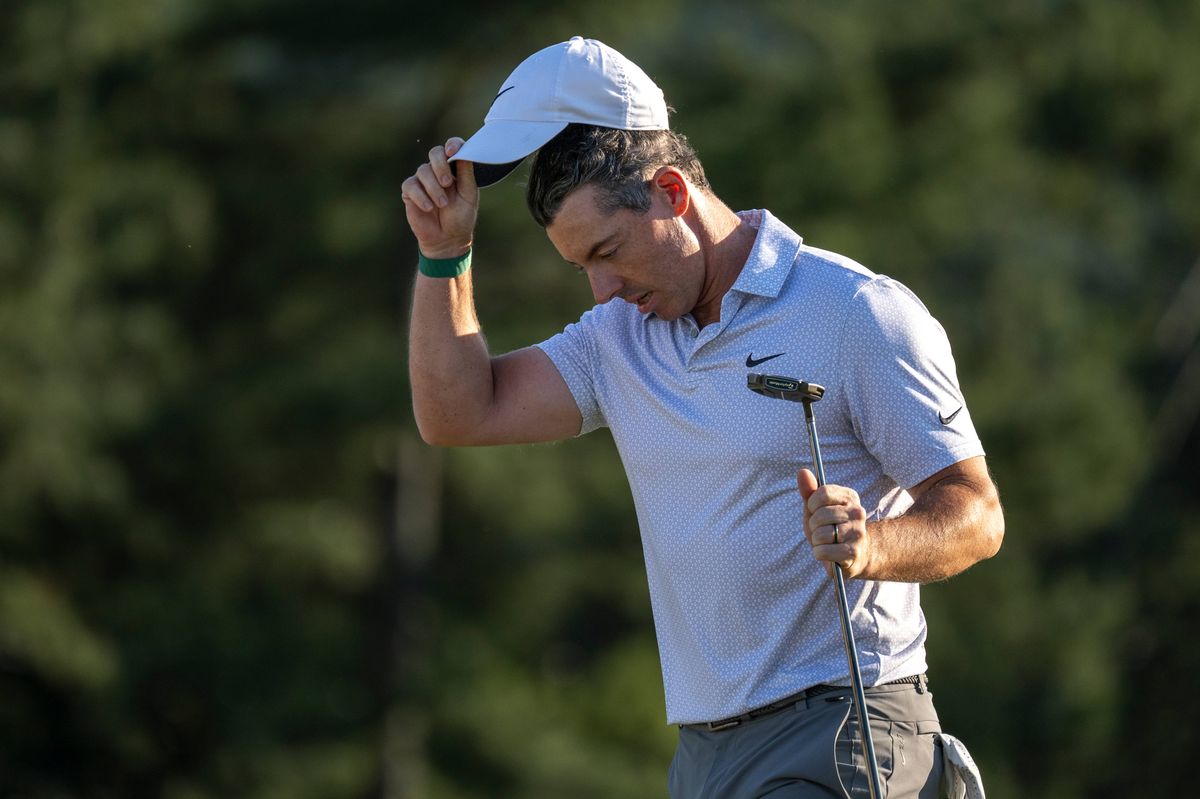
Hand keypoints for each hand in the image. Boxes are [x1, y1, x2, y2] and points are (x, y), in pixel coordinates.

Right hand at [401, 137, 477, 258]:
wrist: (447, 239)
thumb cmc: (461, 217)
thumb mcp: (468, 196)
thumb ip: (466, 175)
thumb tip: (464, 153)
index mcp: (455, 168)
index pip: (452, 147)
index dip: (452, 144)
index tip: (453, 151)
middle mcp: (438, 170)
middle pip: (435, 153)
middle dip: (440, 166)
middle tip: (447, 184)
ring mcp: (423, 180)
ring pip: (423, 170)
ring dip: (433, 188)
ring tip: (442, 204)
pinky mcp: (410, 191)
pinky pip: (411, 185)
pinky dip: (420, 196)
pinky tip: (428, 208)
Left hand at [797, 469, 872, 578]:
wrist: (852, 556)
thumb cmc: (830, 528)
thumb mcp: (816, 508)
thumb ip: (809, 491)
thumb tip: (802, 471)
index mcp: (850, 497)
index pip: (823, 493)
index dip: (812, 505)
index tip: (815, 511)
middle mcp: (858, 512)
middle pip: (820, 515)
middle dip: (813, 525)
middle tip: (822, 530)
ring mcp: (857, 532)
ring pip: (821, 534)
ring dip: (816, 541)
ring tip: (826, 542)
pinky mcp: (853, 552)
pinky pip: (822, 551)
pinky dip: (819, 553)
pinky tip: (828, 553)